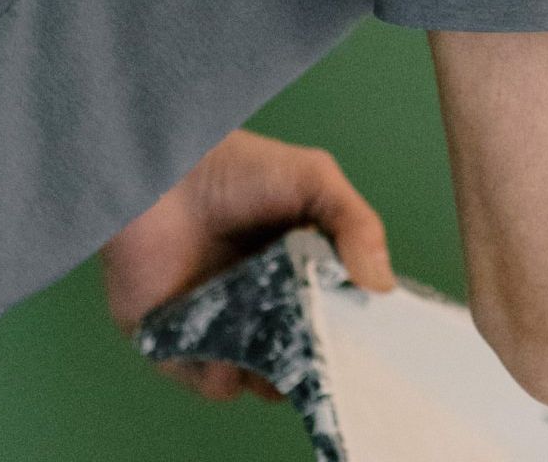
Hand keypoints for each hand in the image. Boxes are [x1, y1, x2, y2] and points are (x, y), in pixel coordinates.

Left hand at [100, 128, 395, 402]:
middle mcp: (263, 303)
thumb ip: (356, 224)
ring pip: (257, 376)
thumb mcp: (315, 179)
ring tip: (277, 359)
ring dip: (270, 378)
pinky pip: (205, 379)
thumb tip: (382, 285)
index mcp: (301, 270)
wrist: (165, 171)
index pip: (334, 315)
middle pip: (299, 352)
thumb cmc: (238, 167)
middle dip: (314, 362)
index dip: (351, 331)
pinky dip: (221, 379)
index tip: (366, 341)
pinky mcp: (177, 342)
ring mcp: (221, 325)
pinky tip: (230, 360)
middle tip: (323, 356)